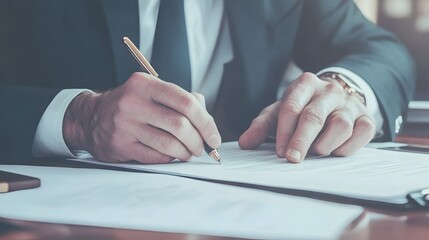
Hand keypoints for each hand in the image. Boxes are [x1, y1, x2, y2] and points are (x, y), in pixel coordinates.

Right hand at [63, 72, 220, 163]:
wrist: (92, 117)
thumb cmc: (131, 105)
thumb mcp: (152, 92)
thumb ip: (181, 100)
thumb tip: (207, 120)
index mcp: (146, 84)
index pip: (186, 102)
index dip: (206, 122)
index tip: (213, 136)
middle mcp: (134, 102)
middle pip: (180, 125)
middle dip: (198, 141)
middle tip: (203, 148)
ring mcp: (125, 125)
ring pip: (169, 144)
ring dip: (186, 153)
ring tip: (189, 153)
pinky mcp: (120, 145)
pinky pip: (155, 157)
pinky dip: (170, 159)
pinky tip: (172, 156)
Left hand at [238, 72, 375, 162]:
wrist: (334, 97)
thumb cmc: (302, 107)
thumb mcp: (279, 111)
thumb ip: (261, 126)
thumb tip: (245, 143)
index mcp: (304, 84)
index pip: (292, 107)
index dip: (285, 131)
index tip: (280, 151)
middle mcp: (329, 91)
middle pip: (314, 116)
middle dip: (302, 140)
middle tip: (293, 158)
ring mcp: (349, 103)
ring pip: (340, 125)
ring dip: (325, 144)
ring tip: (316, 151)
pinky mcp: (366, 117)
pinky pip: (362, 133)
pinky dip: (348, 147)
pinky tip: (335, 151)